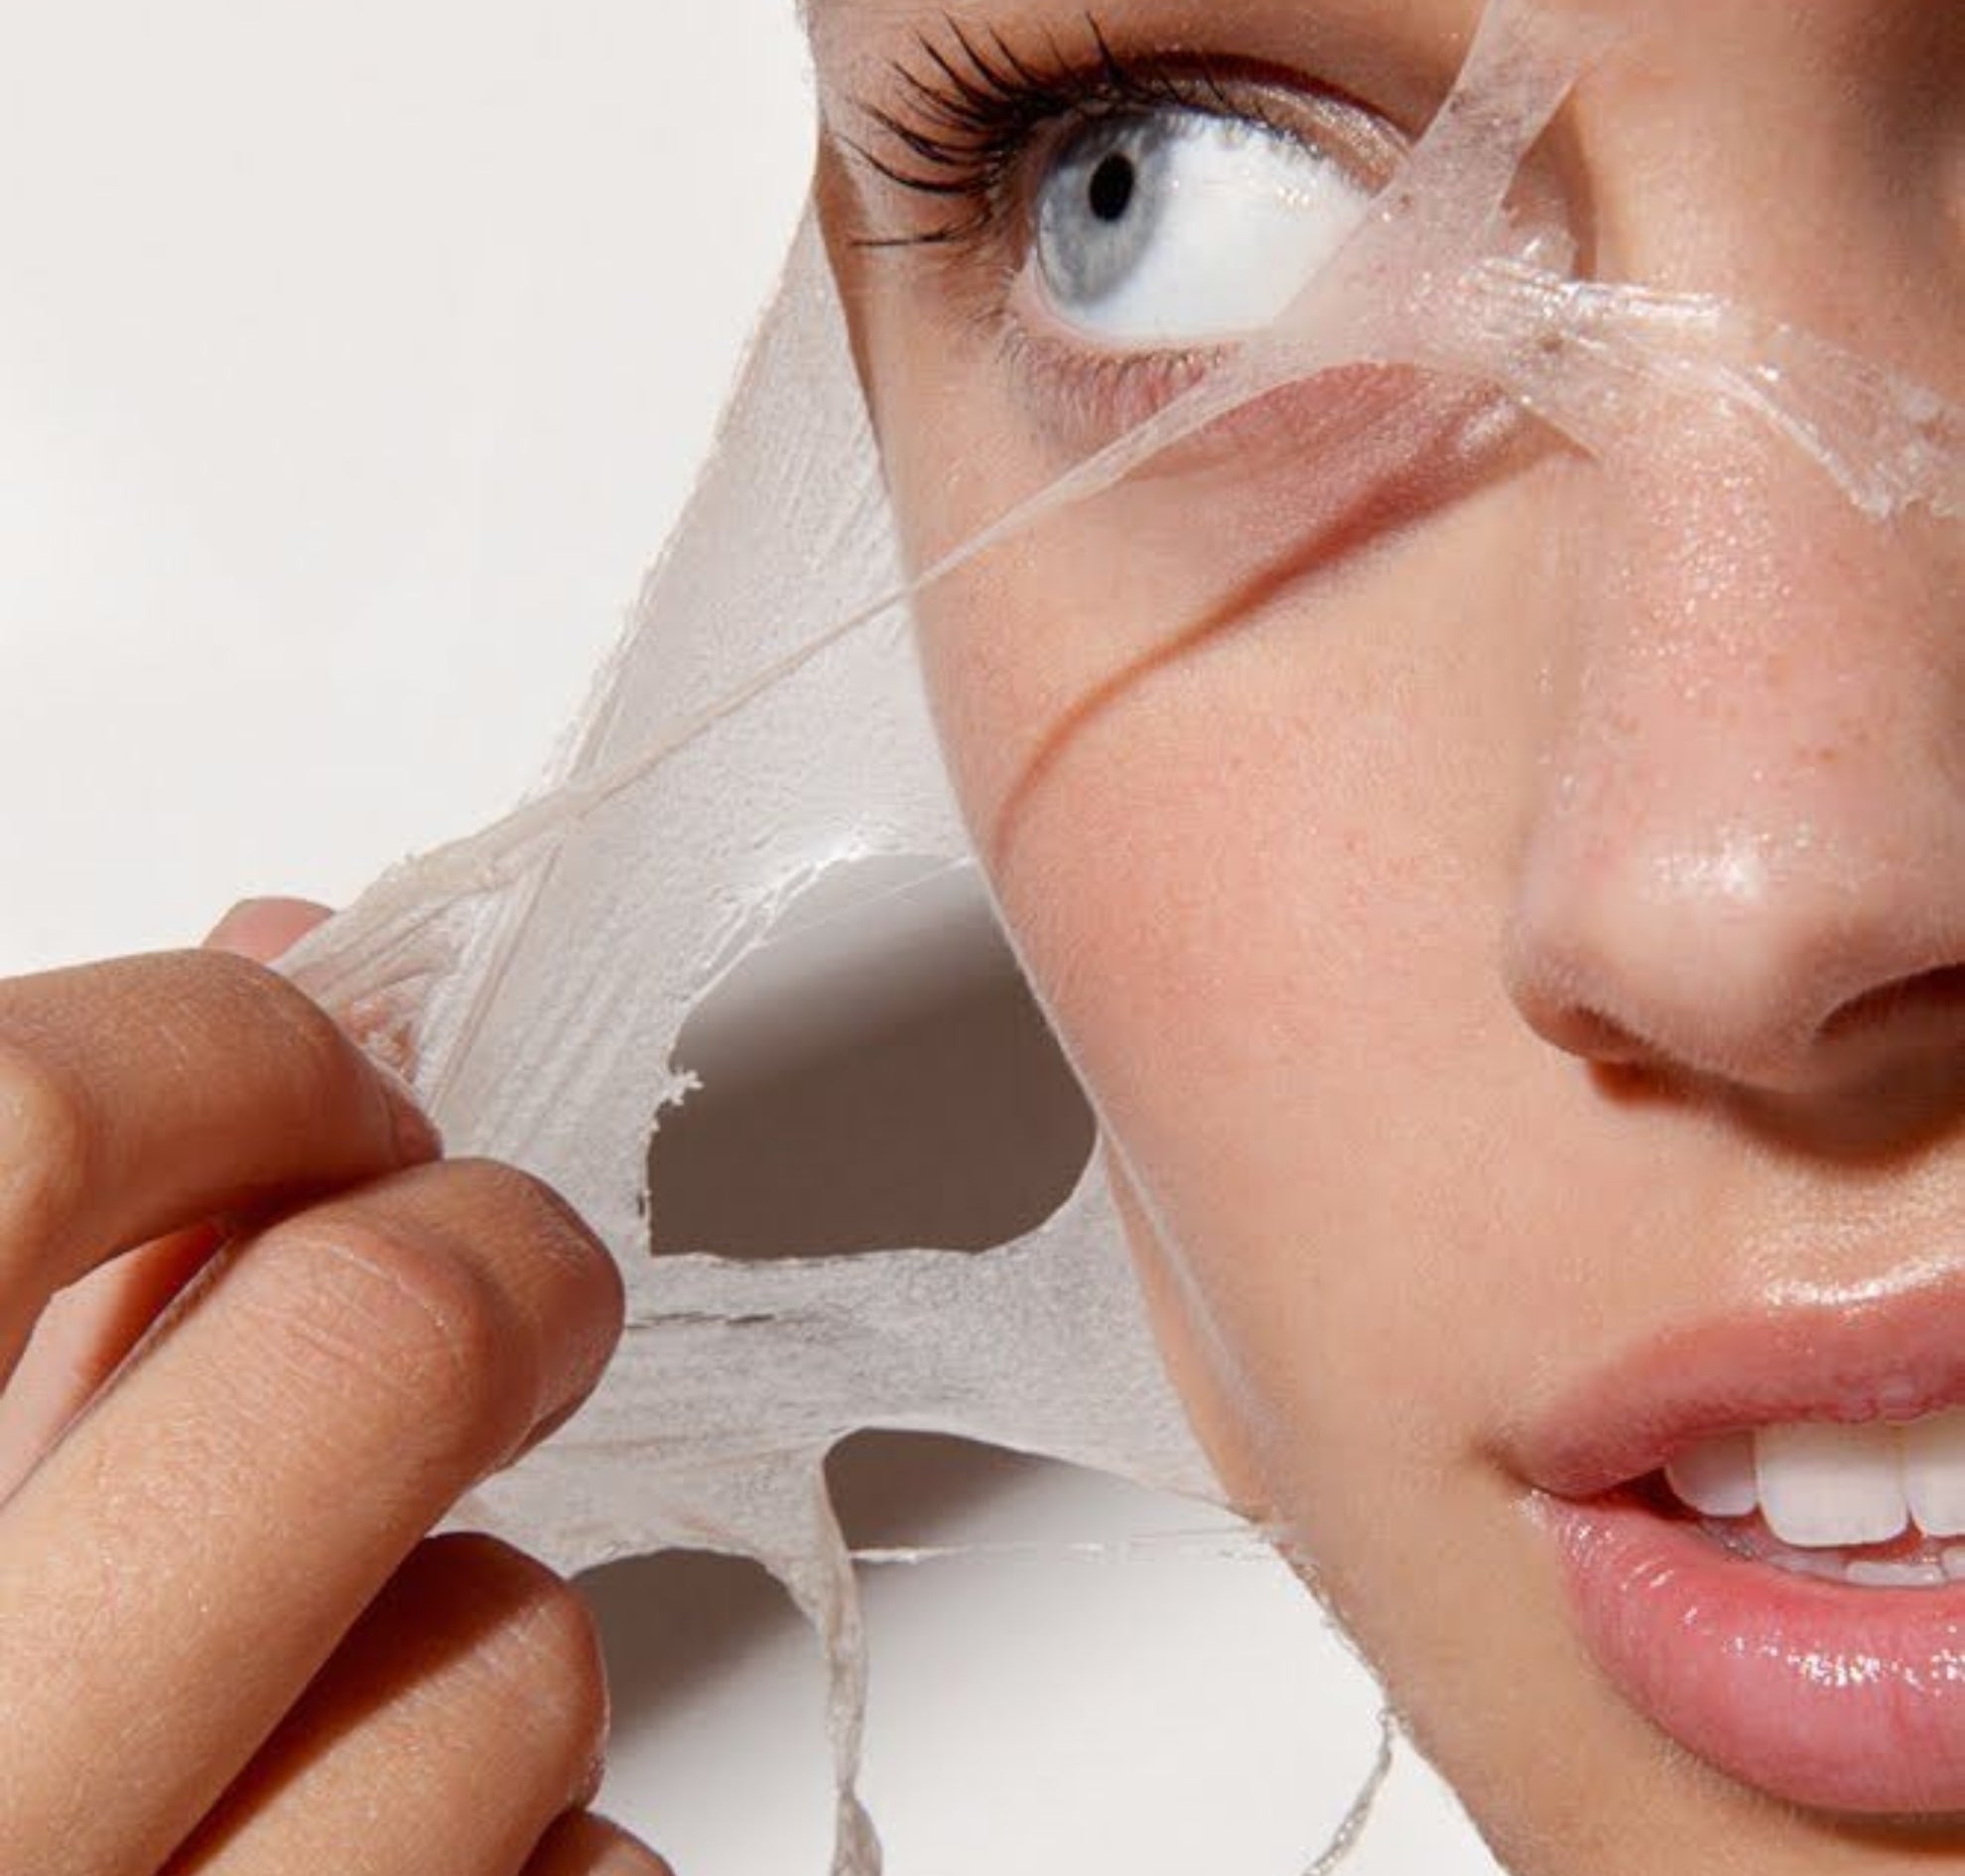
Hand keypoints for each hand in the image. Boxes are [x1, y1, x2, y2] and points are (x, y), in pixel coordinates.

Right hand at [0, 901, 669, 1875]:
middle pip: (372, 1347)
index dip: (235, 1054)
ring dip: (470, 1644)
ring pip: (517, 1655)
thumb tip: (295, 968)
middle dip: (491, 1268)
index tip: (340, 1084)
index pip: (17, 1132)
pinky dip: (531, 1869)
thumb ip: (67, 1290)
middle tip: (498, 1292)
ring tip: (337, 1720)